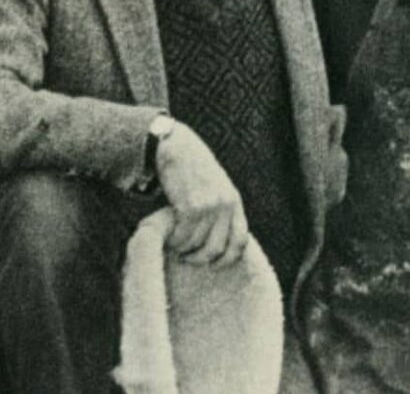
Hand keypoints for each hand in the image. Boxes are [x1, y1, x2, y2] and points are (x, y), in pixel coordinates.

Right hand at [154, 122, 248, 266]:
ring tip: (175, 244)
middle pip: (217, 248)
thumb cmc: (193, 169)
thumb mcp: (216, 186)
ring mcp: (208, 206)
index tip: (215, 264)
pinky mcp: (190, 206)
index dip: (228, 258)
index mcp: (234, 200)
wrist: (176, 146)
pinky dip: (174, 241)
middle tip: (187, 258)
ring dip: (183, 249)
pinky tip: (169, 236)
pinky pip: (182, 237)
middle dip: (200, 259)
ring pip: (196, 244)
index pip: (241, 240)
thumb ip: (220, 209)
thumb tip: (219, 242)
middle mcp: (225, 204)